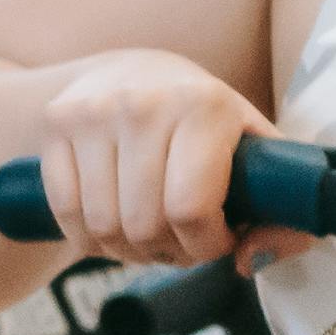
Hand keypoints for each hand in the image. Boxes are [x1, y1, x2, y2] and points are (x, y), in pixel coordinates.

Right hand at [25, 49, 299, 268]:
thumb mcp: (254, 156)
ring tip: (149, 236)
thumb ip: (278, 215)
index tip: (218, 240)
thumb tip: (252, 262)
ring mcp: (93, 112)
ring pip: (102, 226)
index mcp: (204, 106)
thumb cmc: (205, 124)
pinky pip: (65, 211)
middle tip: (181, 242)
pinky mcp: (57, 122)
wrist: (135, 73)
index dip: (205, 245)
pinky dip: (88, 238)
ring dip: (127, 251)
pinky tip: (112, 226)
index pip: (190, 209)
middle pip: (143, 226)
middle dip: (167, 252)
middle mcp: (143, 103)